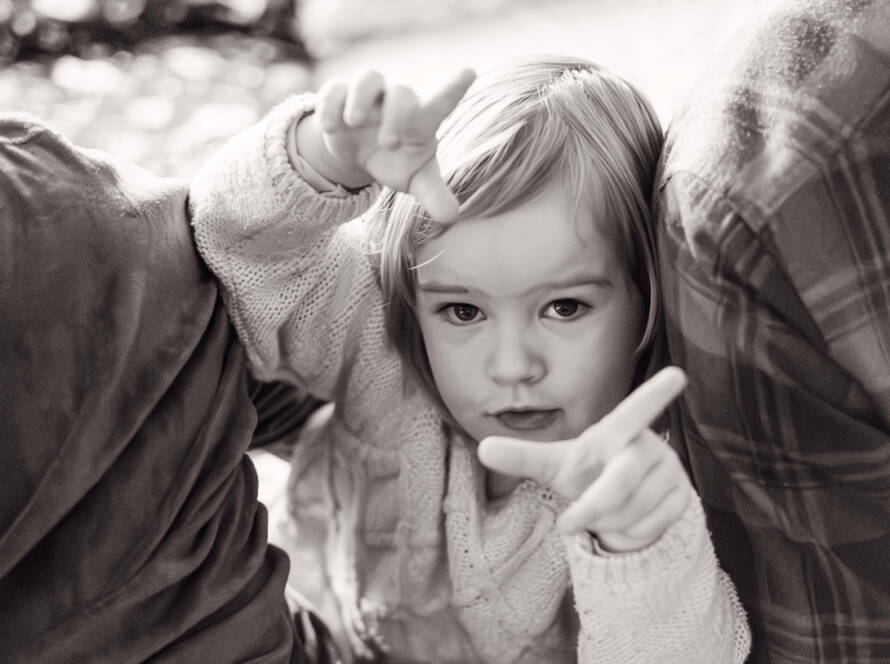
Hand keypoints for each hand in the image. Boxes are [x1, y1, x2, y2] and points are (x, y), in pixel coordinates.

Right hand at [298, 67, 474, 221]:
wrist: (361, 153)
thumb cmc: (397, 161)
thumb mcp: (416, 180)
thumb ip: (434, 194)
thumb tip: (451, 216)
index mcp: (420, 121)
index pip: (440, 104)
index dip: (453, 89)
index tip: (469, 73)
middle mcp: (396, 102)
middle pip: (401, 93)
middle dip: (396, 115)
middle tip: (388, 144)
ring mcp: (368, 97)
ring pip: (368, 77)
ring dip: (361, 98)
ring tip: (353, 123)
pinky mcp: (340, 98)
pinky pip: (334, 90)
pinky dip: (330, 105)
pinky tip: (330, 128)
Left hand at [477, 366, 691, 552]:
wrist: (616, 510)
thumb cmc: (585, 475)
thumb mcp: (553, 466)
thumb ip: (521, 456)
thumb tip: (483, 448)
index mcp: (617, 432)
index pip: (635, 412)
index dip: (655, 394)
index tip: (677, 374)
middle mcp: (648, 446)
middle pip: (620, 481)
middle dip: (592, 508)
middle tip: (566, 525)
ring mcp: (670, 471)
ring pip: (631, 511)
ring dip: (607, 523)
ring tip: (604, 513)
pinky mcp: (682, 499)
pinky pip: (648, 527)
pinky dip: (627, 535)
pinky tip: (626, 522)